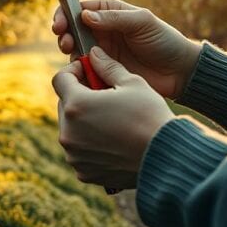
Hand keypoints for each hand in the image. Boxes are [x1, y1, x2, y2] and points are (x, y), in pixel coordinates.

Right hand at [51, 0, 200, 97]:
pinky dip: (77, 67)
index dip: (65, 14)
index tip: (61, 24)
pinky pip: (83, 67)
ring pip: (74, 47)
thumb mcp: (142, 22)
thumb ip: (114, 18)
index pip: (80, 7)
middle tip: (65, 42)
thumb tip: (84, 16)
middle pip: (72, 27)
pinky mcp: (103, 69)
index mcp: (110, 11)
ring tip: (71, 53)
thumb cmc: (164, 41)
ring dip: (67, 49)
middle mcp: (102, 29)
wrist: (179, 72)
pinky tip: (80, 69)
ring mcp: (101, 50)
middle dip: (63, 33)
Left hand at [52, 47, 174, 188]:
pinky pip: (79, 151)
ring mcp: (74, 155)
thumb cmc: (150, 116)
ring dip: (84, 121)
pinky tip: (111, 140)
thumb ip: (107, 66)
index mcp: (77, 105)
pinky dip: (89, 144)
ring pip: (71, 129)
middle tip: (102, 95)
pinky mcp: (83, 172)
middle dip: (80, 96)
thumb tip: (94, 54)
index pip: (60, 79)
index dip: (74, 71)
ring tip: (109, 119)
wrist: (166, 158)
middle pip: (65, 105)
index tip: (88, 71)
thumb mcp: (132, 82)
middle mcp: (68, 132)